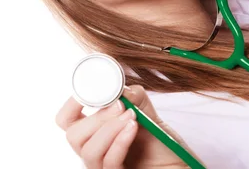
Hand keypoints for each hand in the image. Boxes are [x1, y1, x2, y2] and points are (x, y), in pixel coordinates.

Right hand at [56, 85, 197, 167]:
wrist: (180, 166)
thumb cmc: (162, 145)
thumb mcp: (149, 116)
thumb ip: (135, 99)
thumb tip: (122, 87)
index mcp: (96, 132)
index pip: (67, 120)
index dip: (73, 102)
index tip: (90, 87)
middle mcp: (96, 150)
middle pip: (73, 135)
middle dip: (96, 116)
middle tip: (119, 105)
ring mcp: (104, 166)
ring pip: (88, 150)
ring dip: (110, 128)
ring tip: (132, 116)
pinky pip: (108, 163)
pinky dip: (120, 141)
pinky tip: (133, 127)